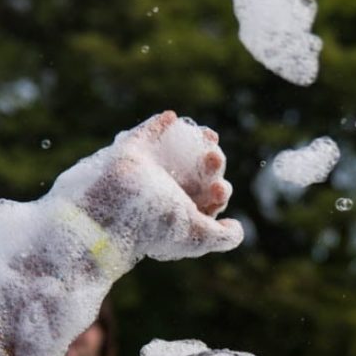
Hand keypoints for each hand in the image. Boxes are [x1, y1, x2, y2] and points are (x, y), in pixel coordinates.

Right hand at [66, 111, 244, 262]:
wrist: (118, 211)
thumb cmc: (157, 225)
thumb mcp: (197, 236)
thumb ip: (222, 237)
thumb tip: (237, 227)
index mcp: (179, 215)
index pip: (205, 200)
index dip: (219, 191)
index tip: (219, 189)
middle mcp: (165, 195)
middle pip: (195, 175)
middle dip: (212, 165)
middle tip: (214, 156)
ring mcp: (148, 172)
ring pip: (176, 153)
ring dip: (195, 141)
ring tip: (210, 135)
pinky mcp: (132, 152)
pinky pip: (147, 134)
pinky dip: (159, 125)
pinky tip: (171, 118)